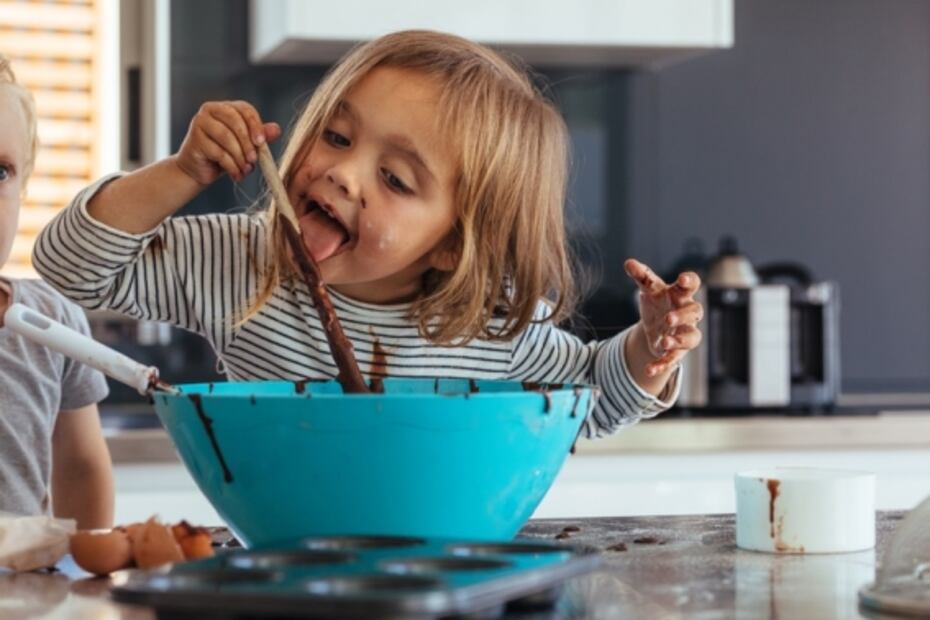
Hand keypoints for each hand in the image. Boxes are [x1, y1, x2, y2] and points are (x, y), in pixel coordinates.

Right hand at [175, 101, 281, 185]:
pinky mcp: (195, 140)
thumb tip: (276, 129)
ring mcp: (200, 123)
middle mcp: (210, 110)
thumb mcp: (245, 146)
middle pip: (235, 121)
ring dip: (240, 157)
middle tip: (254, 159)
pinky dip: (231, 166)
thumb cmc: (223, 155)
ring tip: (246, 169)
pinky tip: (236, 174)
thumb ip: (260, 137)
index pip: (245, 109)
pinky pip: (218, 152)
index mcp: (225, 107)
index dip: (255, 125)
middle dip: (248, 143)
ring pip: (226, 137)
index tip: (262, 142)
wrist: (199, 170)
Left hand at [625, 258, 702, 377]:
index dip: (689, 281)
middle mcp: (687, 314)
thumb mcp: (648, 289)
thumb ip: (641, 276)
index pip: (692, 285)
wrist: (656, 325)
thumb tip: (628, 262)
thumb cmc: (658, 301)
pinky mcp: (676, 351)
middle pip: (694, 312)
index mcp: (681, 294)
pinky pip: (673, 359)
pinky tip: (650, 370)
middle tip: (669, 318)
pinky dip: (662, 365)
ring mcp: (684, 333)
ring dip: (678, 341)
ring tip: (664, 342)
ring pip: (690, 338)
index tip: (683, 279)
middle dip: (683, 316)